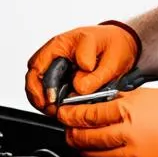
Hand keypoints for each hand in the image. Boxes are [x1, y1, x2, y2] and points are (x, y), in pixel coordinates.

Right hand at [25, 21, 140, 114]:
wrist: (124, 44)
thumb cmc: (115, 44)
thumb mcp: (110, 58)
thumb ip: (95, 75)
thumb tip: (78, 88)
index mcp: (62, 44)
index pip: (38, 65)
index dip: (41, 85)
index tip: (52, 99)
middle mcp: (55, 54)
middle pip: (33, 76)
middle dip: (38, 96)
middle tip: (51, 110)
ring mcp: (58, 65)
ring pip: (39, 84)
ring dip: (44, 100)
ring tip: (55, 112)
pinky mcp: (64, 75)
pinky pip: (52, 89)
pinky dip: (53, 100)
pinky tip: (61, 109)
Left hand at [56, 86, 157, 156]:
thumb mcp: (147, 95)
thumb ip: (118, 101)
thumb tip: (96, 105)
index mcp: (129, 114)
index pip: (86, 115)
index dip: (70, 114)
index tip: (63, 112)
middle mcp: (129, 139)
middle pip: (85, 139)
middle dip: (72, 132)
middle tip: (69, 126)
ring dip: (84, 149)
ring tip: (83, 140)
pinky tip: (102, 154)